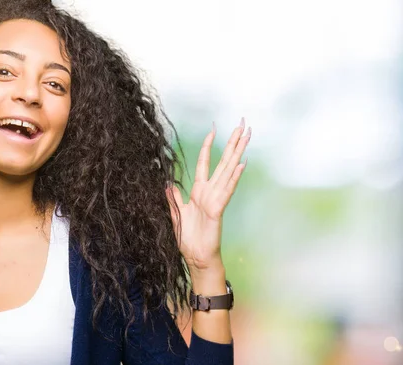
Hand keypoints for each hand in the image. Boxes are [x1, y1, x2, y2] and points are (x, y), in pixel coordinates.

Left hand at [166, 118, 250, 271]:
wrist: (195, 258)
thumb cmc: (189, 239)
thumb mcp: (177, 216)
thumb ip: (174, 200)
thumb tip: (168, 184)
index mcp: (199, 191)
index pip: (204, 163)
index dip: (207, 146)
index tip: (213, 129)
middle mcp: (210, 192)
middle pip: (223, 162)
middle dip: (233, 142)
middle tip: (243, 124)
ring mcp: (216, 199)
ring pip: (228, 171)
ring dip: (237, 153)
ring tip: (247, 136)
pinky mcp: (217, 209)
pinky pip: (226, 191)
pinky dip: (233, 177)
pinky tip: (241, 164)